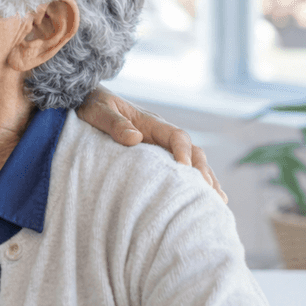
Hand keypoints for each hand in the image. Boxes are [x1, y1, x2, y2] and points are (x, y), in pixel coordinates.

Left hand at [79, 86, 225, 201]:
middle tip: (210, 194)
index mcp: (151, 123)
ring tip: (218, 203)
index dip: (183, 153)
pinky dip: (193, 184)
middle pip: (192, 152)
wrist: (86, 102)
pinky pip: (179, 171)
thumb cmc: (92, 106)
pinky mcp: (155, 159)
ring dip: (206, 180)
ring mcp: (160, 147)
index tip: (184, 170)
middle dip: (203, 172)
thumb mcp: (99, 112)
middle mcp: (161, 135)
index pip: (177, 137)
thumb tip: (134, 138)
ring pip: (192, 162)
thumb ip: (114, 123)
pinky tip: (203, 201)